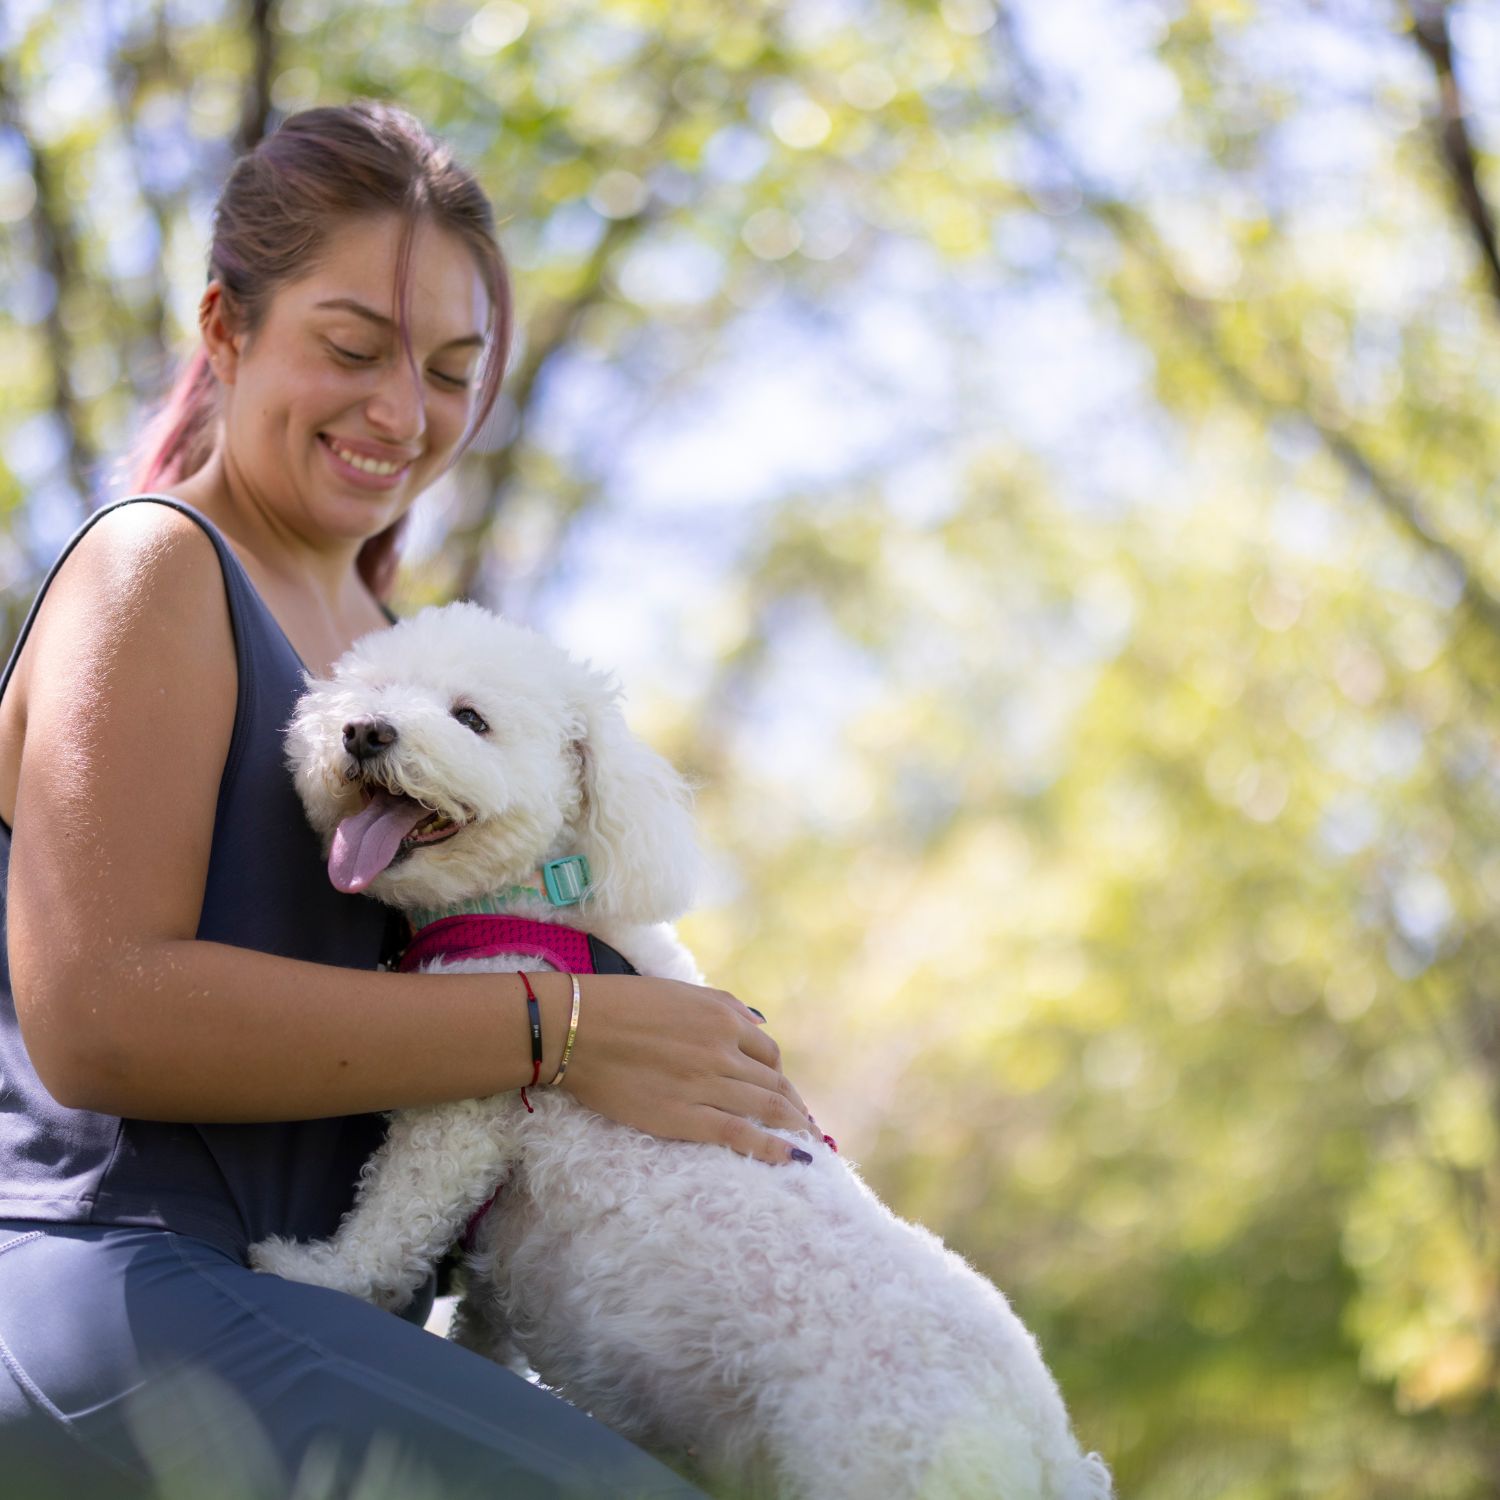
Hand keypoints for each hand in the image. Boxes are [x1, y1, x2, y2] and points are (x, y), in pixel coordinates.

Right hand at [552, 974, 816, 1165]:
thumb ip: (723, 1007)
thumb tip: (757, 1025)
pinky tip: (792, 1158)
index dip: (778, 1075)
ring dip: (793, 1127)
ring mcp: (706, 1085)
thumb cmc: (620, 1004)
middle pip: (774, 1083)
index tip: (780, 1092)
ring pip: (766, 1109)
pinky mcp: (685, 1117)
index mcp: (723, 1017)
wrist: (575, 1028)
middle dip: (794, 1106)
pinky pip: (741, 1135)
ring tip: (808, 1144)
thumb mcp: (681, 992)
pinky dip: (772, 1148)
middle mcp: (722, 1050)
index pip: (768, 1052)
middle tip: (805, 1125)